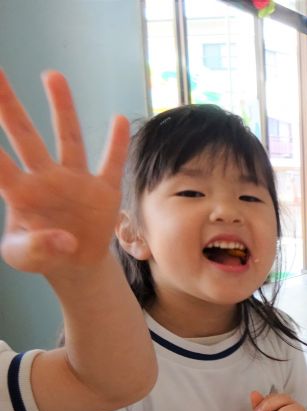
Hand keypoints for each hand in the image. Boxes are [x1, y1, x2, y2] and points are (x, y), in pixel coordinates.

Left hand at [0, 70, 128, 280]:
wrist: (75, 263)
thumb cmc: (40, 253)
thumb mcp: (25, 257)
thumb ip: (37, 248)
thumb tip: (66, 240)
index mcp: (19, 192)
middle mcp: (45, 178)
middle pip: (25, 136)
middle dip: (7, 106)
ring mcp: (75, 181)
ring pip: (68, 139)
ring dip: (62, 108)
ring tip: (52, 75)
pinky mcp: (103, 191)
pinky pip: (111, 164)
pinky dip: (116, 144)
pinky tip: (118, 120)